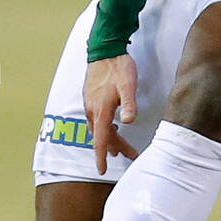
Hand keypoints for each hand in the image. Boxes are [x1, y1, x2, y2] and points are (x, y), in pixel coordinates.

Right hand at [84, 55, 138, 175]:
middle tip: (130, 154)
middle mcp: (92, 110)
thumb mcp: (128, 85)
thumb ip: (128, 103)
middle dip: (114, 148)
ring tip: (121, 146)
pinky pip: (96, 119)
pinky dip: (105, 127)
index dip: (101, 156)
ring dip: (110, 138)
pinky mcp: (91, 98)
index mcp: (100, 110)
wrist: (104, 50)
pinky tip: (113, 126)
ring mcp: (90, 103)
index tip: (102, 170)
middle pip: (102, 136)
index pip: (100, 140)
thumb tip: (128, 121)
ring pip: (99, 127)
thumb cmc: (118, 67)